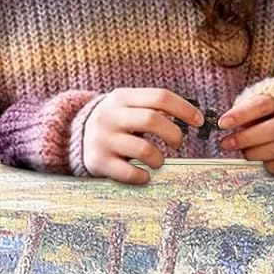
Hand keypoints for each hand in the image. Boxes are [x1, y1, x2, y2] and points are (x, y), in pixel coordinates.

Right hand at [83, 87, 203, 185]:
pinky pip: (129, 173)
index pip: (160, 97)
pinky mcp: (98, 161)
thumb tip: (193, 117)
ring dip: (159, 159)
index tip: (198, 121)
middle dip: (174, 134)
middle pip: (152, 120)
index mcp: (122, 98)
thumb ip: (154, 107)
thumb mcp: (128, 106)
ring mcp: (102, 139)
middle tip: (178, 144)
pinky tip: (145, 175)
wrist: (75, 136)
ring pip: (144, 150)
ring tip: (158, 161)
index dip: (184, 109)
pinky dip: (143, 176)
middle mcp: (110, 116)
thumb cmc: (116, 122)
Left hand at [216, 93, 273, 176]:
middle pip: (272, 129)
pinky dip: (267, 163)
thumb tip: (228, 120)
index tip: (223, 123)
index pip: (262, 105)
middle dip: (245, 138)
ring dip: (254, 152)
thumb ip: (251, 105)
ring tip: (243, 151)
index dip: (241, 114)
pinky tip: (261, 157)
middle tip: (226, 143)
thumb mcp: (271, 96)